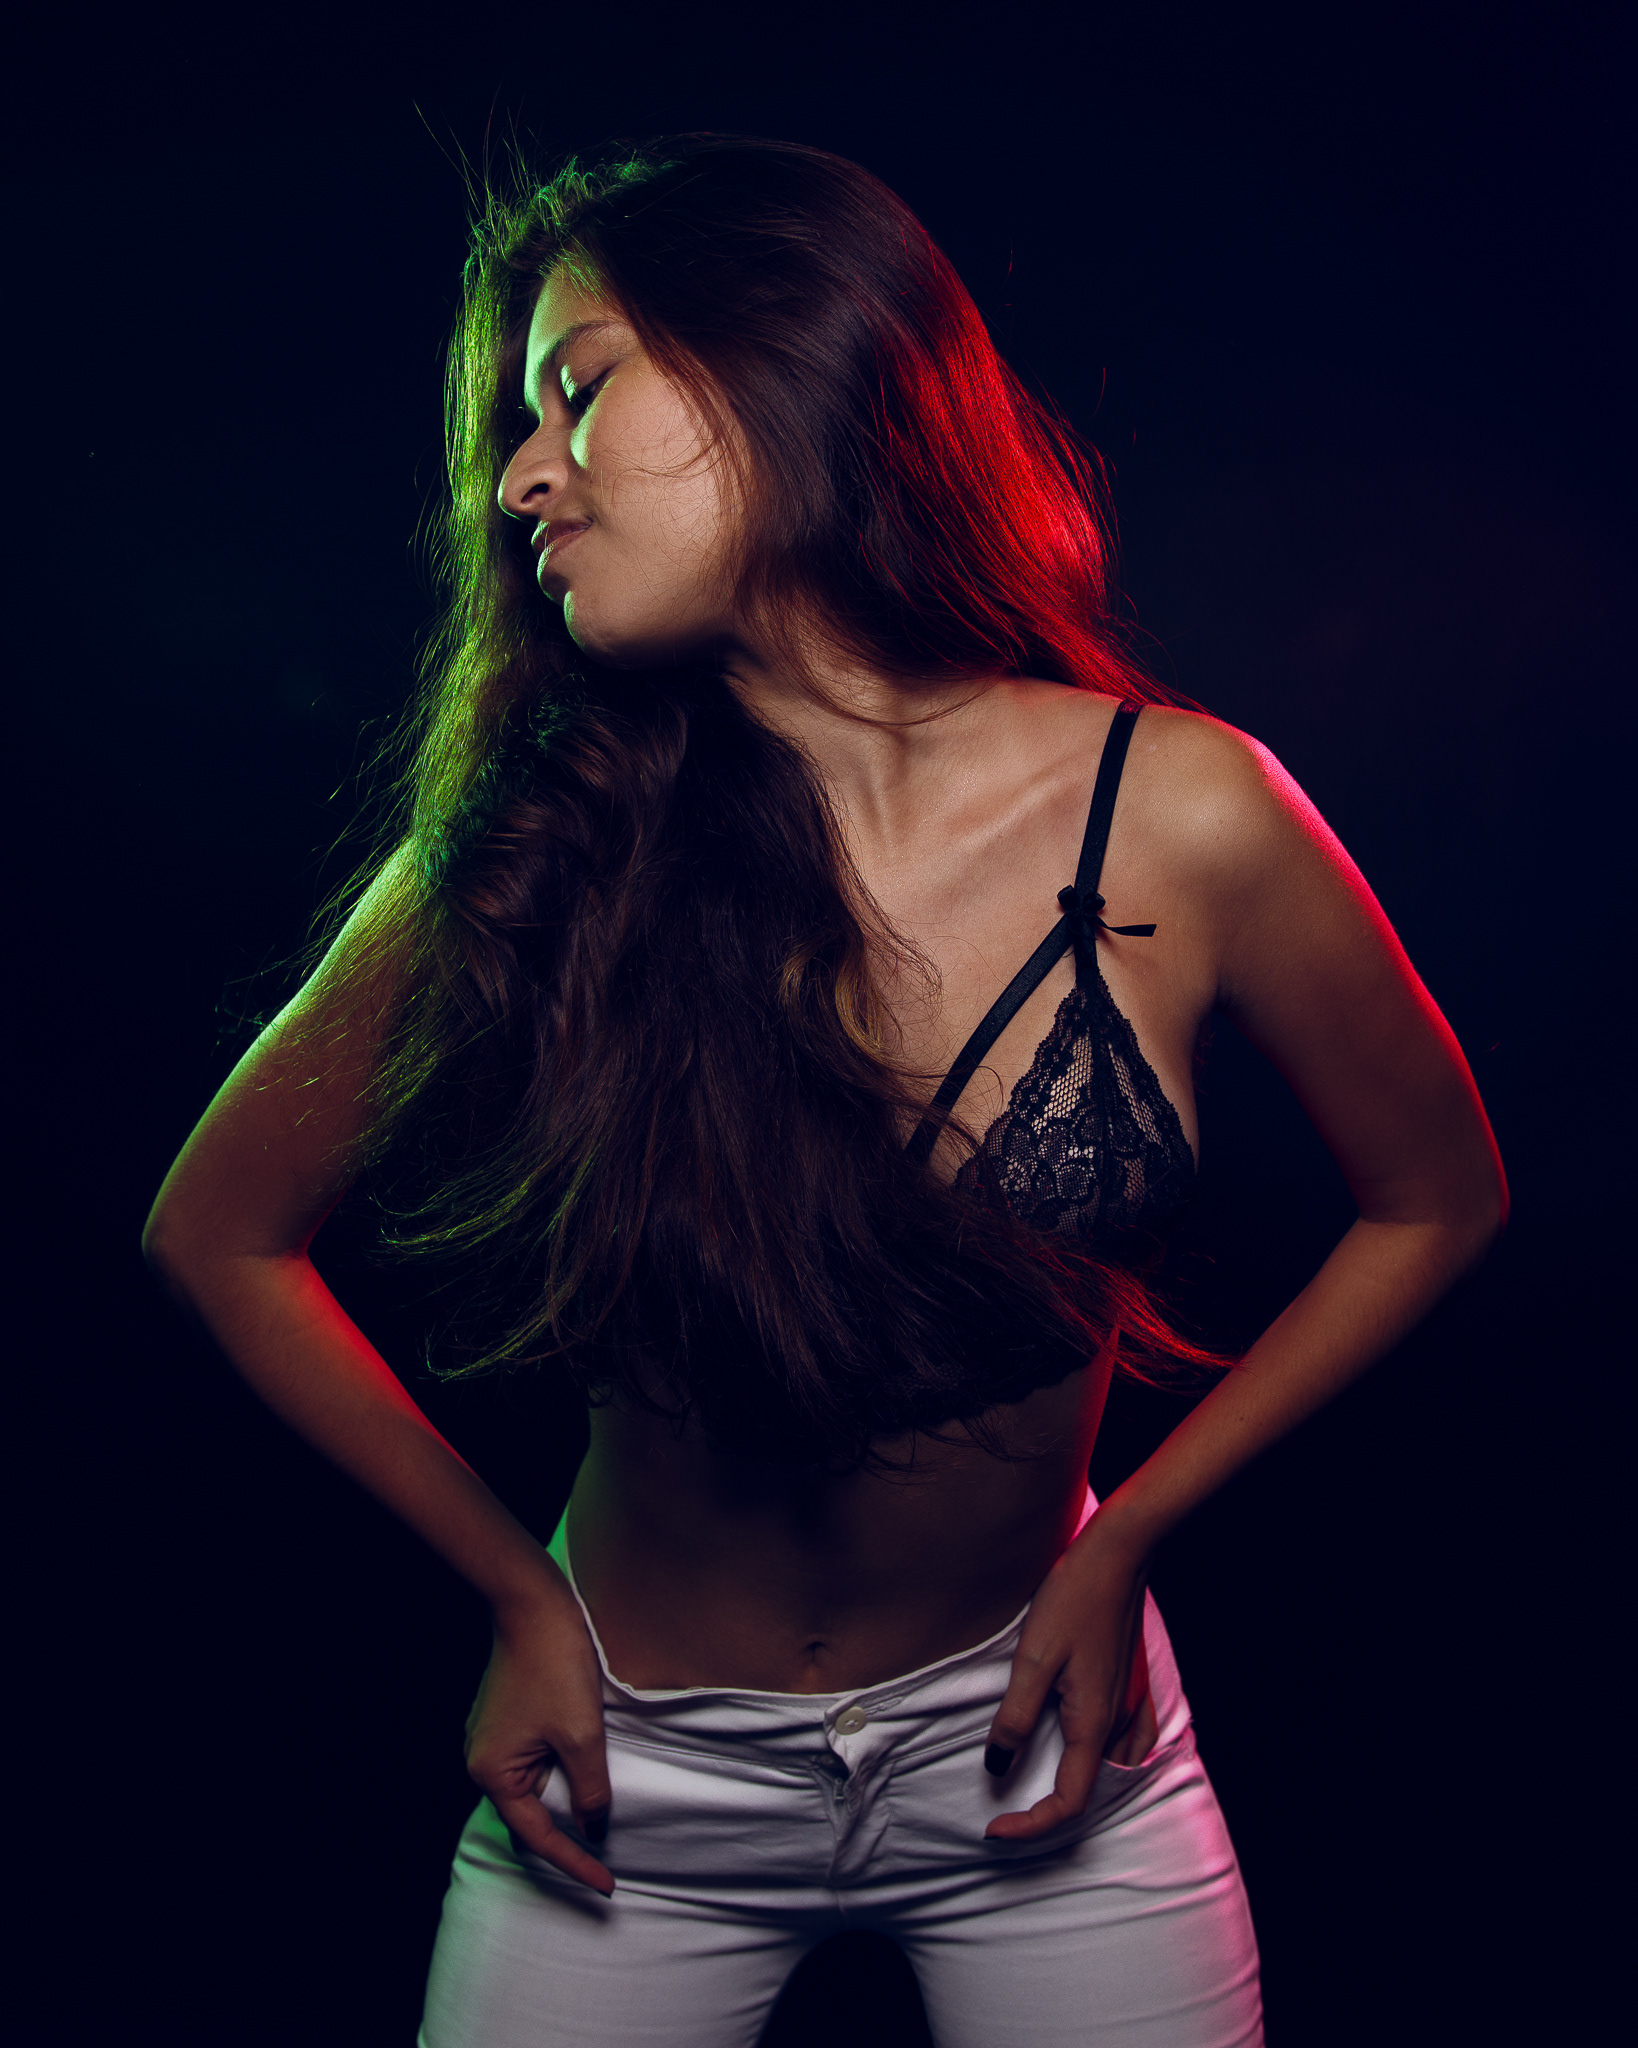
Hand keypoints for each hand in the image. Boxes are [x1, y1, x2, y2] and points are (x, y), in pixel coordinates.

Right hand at [464, 1578, 615, 1894]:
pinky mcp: (506, 1719)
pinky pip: (535, 1762)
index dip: (575, 1864)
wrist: (534, 1603)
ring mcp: (492, 1739)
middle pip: (531, 1816)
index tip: (608, 1886)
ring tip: (604, 1813)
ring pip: (536, 1787)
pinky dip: (562, 1771)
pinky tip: (588, 1770)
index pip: (537, 1837)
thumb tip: (593, 1826)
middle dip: (568, 1835)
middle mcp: (483, 1761)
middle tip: (609, 1861)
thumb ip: (590, 1790)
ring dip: (567, 1798)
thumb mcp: (583, 1735)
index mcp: (492, 1773)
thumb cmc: (555, 1665)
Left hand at [981, 1521, 1157, 1839]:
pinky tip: (1093, 1749)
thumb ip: (1016, 1717)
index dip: (1031, 1825)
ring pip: (1110, 1768)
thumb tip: (998, 1766)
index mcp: (1093, 1722)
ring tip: (1038, 1786)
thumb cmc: (1073, 1599)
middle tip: (1007, 1810)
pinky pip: (1130, 1741)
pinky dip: (1108, 1759)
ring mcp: (1132, 1702)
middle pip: (1090, 1790)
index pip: (1068, 1802)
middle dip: (1049, 1810)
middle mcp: (1119, 1721)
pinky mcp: (1133, 1682)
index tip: (994, 1829)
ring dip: (1076, 1785)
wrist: (1118, 1554)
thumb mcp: (1033, 1659)